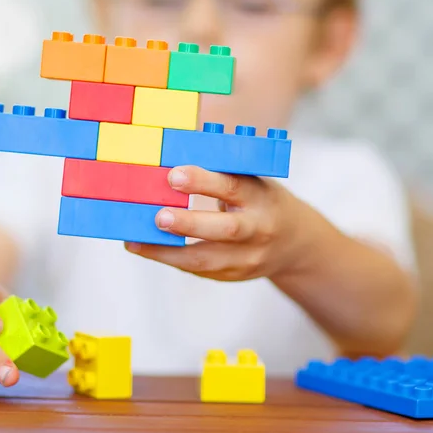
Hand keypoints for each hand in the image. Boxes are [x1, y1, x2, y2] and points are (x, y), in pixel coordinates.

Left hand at [125, 166, 302, 280]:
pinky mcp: (235, 275)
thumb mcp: (252, 181)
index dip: (202, 181)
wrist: (296, 243)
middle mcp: (258, 229)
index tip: (173, 175)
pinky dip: (172, 260)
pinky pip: (200, 270)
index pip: (232, 187)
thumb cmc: (261, 201)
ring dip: (168, 252)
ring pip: (207, 260)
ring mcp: (248, 257)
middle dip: (188, 224)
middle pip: (225, 230)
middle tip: (158, 217)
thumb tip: (172, 158)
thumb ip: (221, 173)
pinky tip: (149, 249)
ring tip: (137, 242)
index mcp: (260, 197)